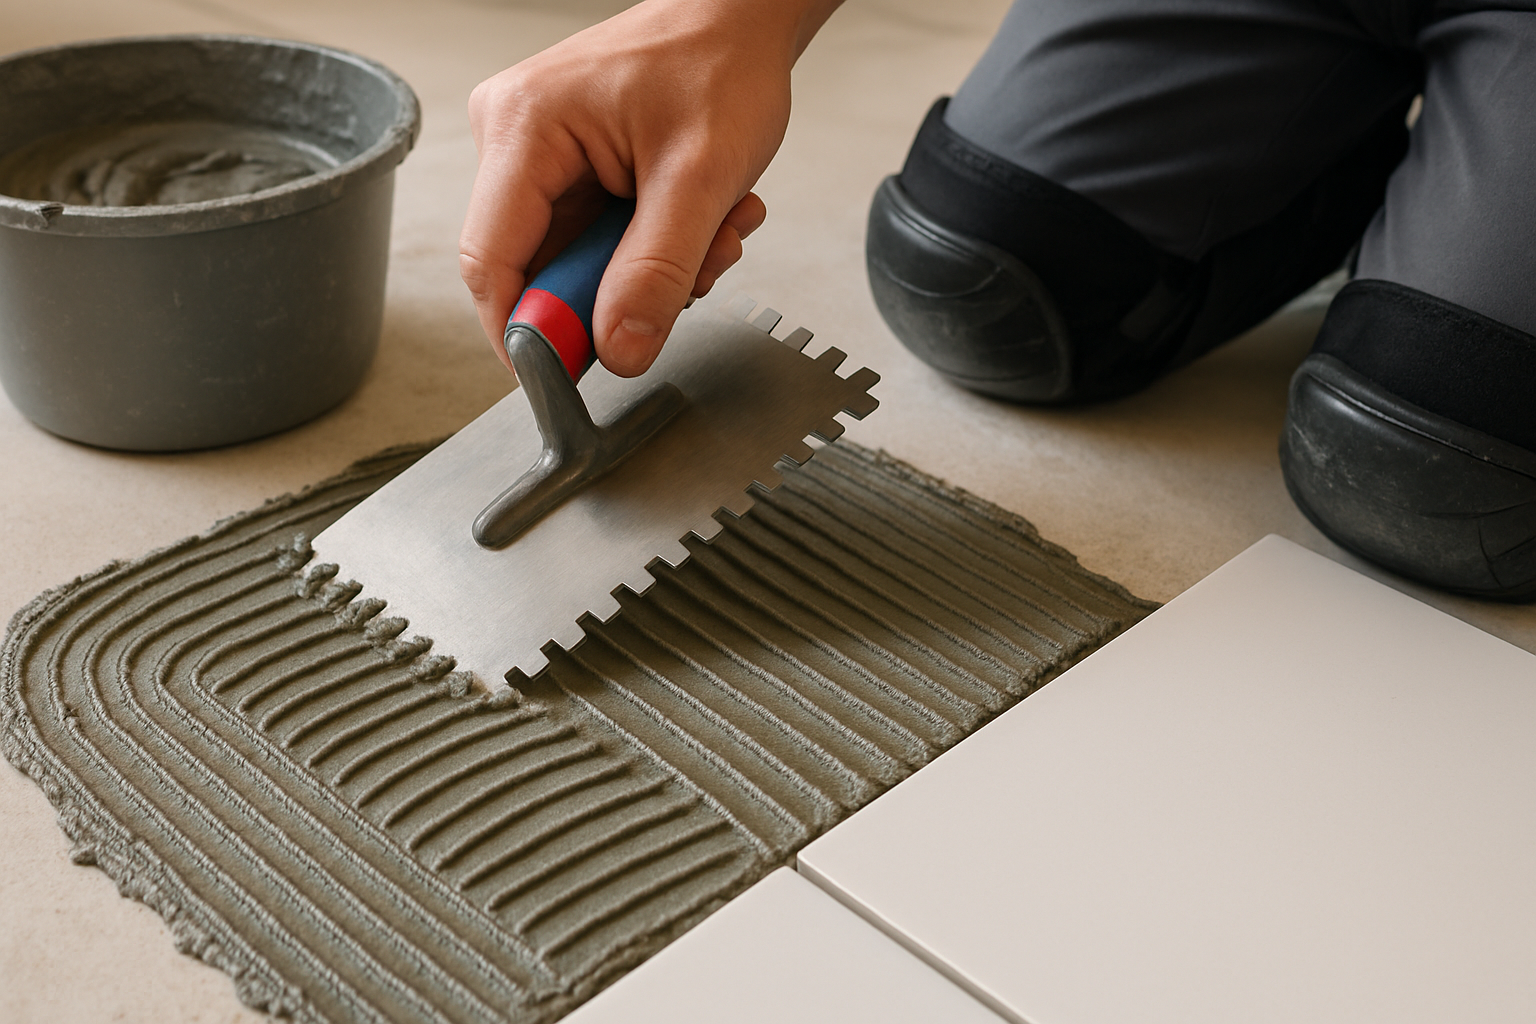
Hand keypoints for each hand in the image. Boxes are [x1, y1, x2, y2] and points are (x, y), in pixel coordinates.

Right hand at [460, 0, 840, 377]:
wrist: (739, 21)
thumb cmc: (719, 64)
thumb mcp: (700, 180)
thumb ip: (658, 273)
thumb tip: (617, 350)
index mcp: (524, 127)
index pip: (490, 262)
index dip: (526, 331)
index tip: (570, 377)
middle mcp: (512, 139)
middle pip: (536, 270)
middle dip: (619, 293)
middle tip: (692, 276)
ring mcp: (538, 156)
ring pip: (575, 265)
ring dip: (650, 272)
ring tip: (713, 232)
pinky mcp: (568, 170)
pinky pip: (595, 245)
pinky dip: (651, 252)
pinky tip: (698, 222)